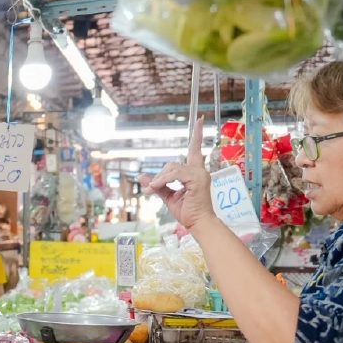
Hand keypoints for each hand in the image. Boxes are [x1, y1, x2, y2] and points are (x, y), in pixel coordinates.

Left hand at [143, 116, 214, 231]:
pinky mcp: (198, 179)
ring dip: (159, 180)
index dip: (197, 135)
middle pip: (173, 164)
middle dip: (160, 176)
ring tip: (153, 190)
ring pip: (172, 168)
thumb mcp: (169, 197)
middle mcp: (200, 171)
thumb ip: (158, 185)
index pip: (195, 150)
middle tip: (150, 189)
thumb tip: (142, 177)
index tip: (199, 119)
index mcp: (195, 173)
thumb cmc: (187, 212)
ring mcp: (200, 174)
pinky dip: (163, 181)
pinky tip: (157, 188)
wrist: (198, 224)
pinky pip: (175, 174)